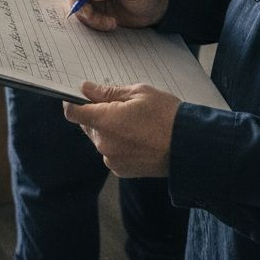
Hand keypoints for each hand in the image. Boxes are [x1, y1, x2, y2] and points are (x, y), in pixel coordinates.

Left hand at [62, 81, 179, 177]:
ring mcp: (111, 159)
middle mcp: (103, 143)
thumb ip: (107, 92)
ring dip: (108, 130)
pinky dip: (118, 144)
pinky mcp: (121, 170)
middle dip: (97, 114)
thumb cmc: (166, 116)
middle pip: (87, 125)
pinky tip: (137, 138)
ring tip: (134, 123)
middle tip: (120, 106)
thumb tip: (86, 88)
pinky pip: (111, 152)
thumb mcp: (138, 93)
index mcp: (104, 121)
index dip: (72, 102)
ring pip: (100, 139)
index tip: (79, 96)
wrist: (188, 147)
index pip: (73, 112)